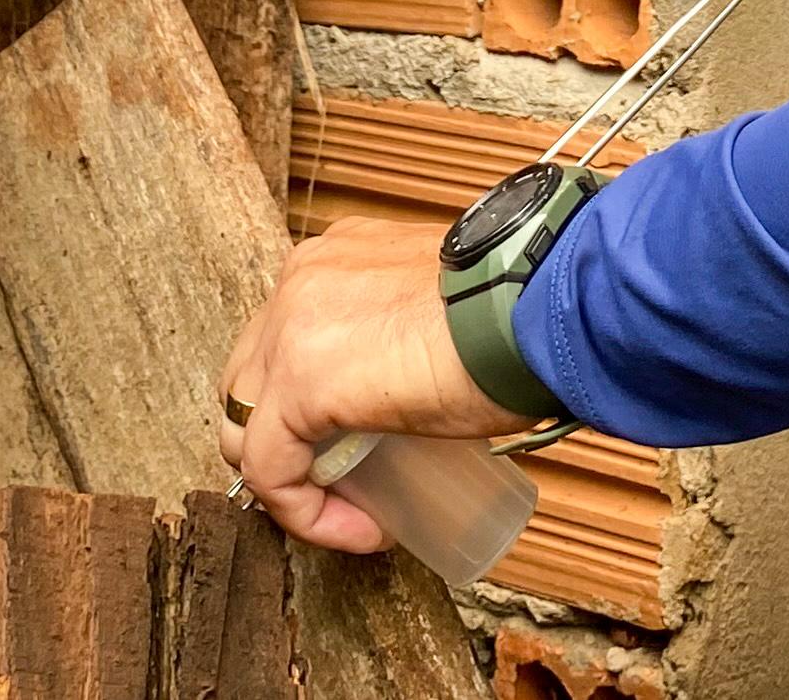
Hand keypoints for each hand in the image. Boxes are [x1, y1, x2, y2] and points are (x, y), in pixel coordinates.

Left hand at [216, 219, 529, 553]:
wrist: (542, 306)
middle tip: (351, 483)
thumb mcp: (441, 309)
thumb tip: (422, 386)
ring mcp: (291, 326)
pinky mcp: (299, 381)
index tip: (366, 453)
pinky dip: (304, 512)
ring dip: (294, 481)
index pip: (284, 342)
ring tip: (357, 512)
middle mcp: (300, 279)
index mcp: (334, 257)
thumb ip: (412, 330)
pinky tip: (361, 530)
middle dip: (288, 441)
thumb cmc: (519, 311)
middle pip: (252, 381)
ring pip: (246, 426)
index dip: (308, 410)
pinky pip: (268, 467)